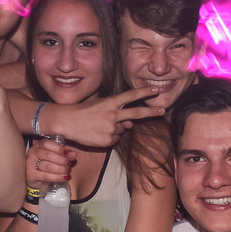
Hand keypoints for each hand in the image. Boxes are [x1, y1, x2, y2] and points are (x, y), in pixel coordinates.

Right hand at [26, 138, 75, 185]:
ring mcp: (30, 164)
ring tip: (68, 171)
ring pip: (48, 166)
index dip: (58, 148)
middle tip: (69, 164)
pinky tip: (64, 177)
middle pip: (48, 155)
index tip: (68, 153)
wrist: (34, 176)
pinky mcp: (31, 176)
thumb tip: (73, 154)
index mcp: (39, 145)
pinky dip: (57, 177)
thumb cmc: (45, 162)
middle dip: (62, 160)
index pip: (47, 144)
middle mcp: (33, 153)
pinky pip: (46, 176)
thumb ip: (64, 154)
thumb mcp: (54, 155)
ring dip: (61, 169)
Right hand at [49, 87, 164, 146]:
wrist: (67, 122)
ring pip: (123, 129)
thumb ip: (116, 112)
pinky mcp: (107, 140)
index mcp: (110, 102)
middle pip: (137, 112)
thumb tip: (130, 123)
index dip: (144, 93)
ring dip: (116, 128)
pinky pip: (115, 139)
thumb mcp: (100, 106)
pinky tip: (98, 133)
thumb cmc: (83, 112)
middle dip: (151, 111)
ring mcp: (111, 128)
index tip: (155, 91)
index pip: (131, 96)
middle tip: (163, 109)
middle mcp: (113, 114)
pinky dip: (109, 137)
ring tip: (99, 125)